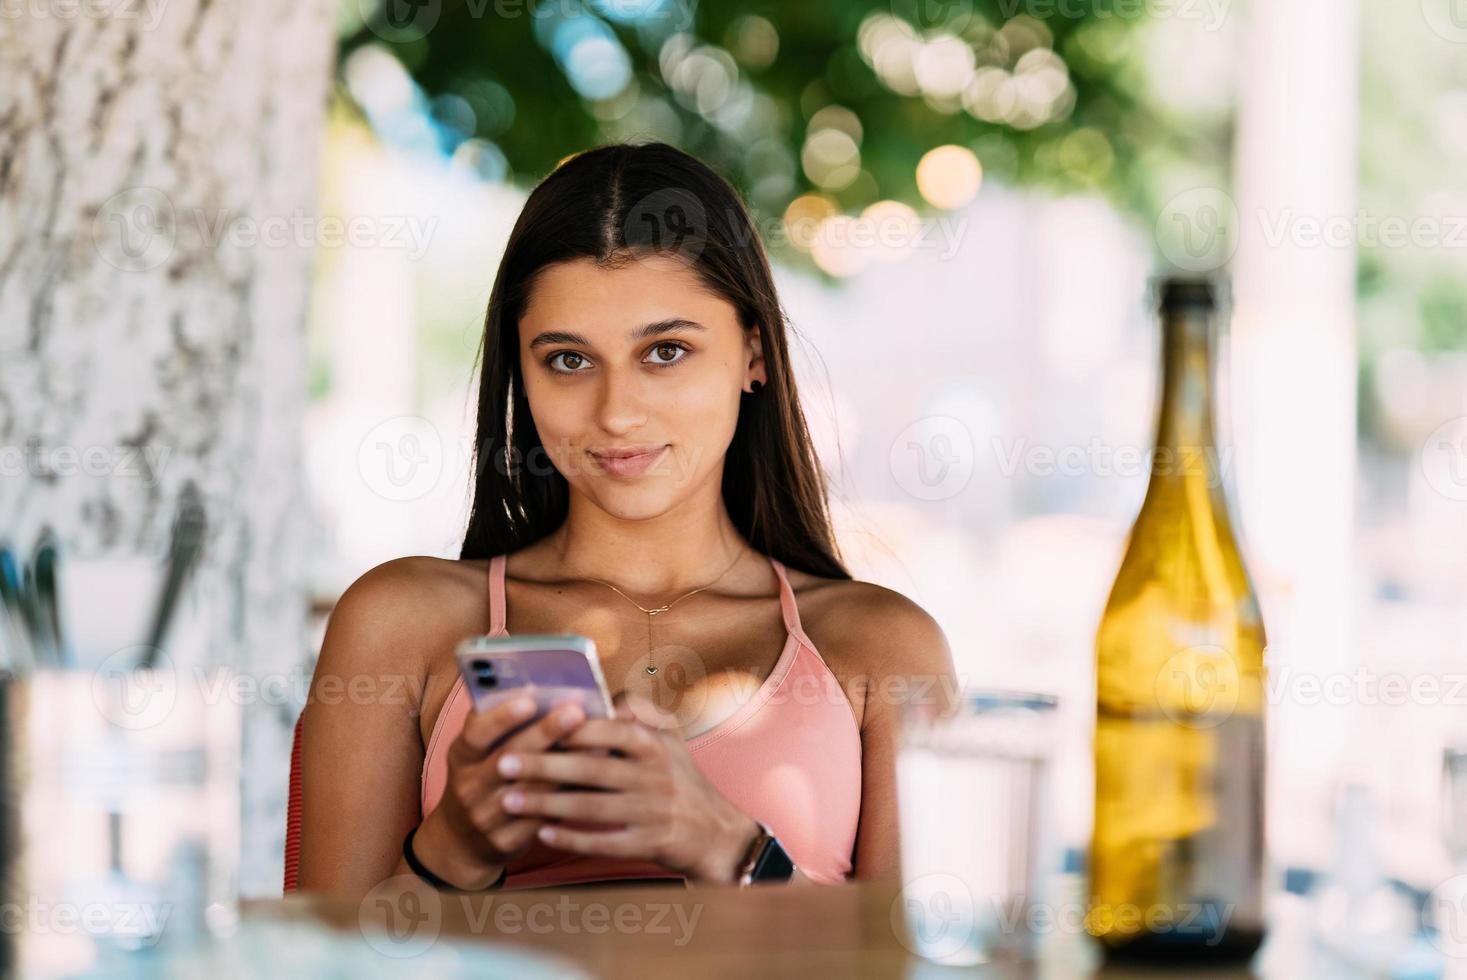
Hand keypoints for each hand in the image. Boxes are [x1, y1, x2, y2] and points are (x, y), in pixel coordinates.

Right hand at [414, 695, 588, 888]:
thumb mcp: (478, 753)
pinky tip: (594, 781)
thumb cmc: (483, 779)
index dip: (501, 716)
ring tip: (598, 742)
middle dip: (544, 733)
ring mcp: (485, 817)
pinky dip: (569, 797)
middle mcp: (468, 786)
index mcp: (462, 756)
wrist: (462, 841)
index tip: (530, 698)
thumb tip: (543, 690)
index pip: (476, 732)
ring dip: (566, 765)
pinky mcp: (505, 841)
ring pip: (531, 790)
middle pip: (509, 757)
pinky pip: (542, 819)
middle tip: (576, 711)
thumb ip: (502, 725)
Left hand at [494, 692, 760, 884]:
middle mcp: (654, 775)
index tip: (528, 725)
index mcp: (654, 744)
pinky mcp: (648, 844)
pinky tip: (542, 833)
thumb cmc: (681, 777)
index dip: (567, 728)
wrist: (715, 833)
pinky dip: (572, 839)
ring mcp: (651, 812)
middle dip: (543, 766)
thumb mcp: (671, 736)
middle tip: (502, 765)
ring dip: (547, 804)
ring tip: (510, 800)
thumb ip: (639, 708)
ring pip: (590, 807)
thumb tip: (606, 694)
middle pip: (590, 770)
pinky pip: (603, 842)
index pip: (606, 730)